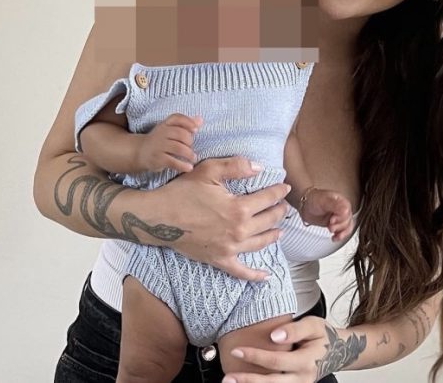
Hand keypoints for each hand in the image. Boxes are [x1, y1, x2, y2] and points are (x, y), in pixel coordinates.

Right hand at [134, 113, 201, 173]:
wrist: (140, 152)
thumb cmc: (160, 140)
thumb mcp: (169, 129)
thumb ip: (185, 124)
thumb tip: (201, 120)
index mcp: (165, 124)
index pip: (177, 118)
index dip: (188, 122)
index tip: (196, 130)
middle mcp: (161, 133)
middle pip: (180, 134)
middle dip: (190, 142)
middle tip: (191, 148)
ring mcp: (159, 146)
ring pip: (178, 148)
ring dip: (189, 154)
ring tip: (193, 158)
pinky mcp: (158, 159)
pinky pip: (173, 162)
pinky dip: (183, 165)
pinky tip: (189, 168)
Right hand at [152, 155, 291, 280]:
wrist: (158, 217)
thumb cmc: (182, 192)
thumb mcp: (208, 170)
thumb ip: (236, 166)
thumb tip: (259, 168)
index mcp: (238, 208)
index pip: (267, 199)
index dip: (278, 192)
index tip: (285, 188)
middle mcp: (238, 231)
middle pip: (268, 221)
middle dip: (279, 212)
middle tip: (284, 205)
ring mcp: (230, 248)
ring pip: (260, 243)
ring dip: (273, 235)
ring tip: (280, 229)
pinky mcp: (219, 260)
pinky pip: (241, 271)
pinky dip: (255, 275)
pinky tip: (266, 276)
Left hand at [223, 316, 363, 381]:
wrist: (339, 351)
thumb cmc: (323, 335)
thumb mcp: (314, 325)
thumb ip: (295, 330)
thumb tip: (275, 336)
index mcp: (307, 361)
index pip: (277, 361)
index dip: (255, 356)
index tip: (236, 350)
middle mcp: (303, 378)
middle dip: (248, 381)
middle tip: (227, 378)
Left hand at [299, 188, 354, 241]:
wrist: (305, 206)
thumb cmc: (313, 200)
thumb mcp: (323, 201)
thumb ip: (335, 205)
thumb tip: (346, 210)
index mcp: (342, 202)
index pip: (347, 212)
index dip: (341, 218)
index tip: (332, 220)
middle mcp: (343, 210)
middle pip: (348, 221)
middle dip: (339, 226)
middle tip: (330, 225)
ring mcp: (339, 218)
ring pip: (347, 227)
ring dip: (341, 232)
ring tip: (332, 232)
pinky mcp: (335, 225)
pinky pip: (342, 232)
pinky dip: (340, 236)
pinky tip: (335, 238)